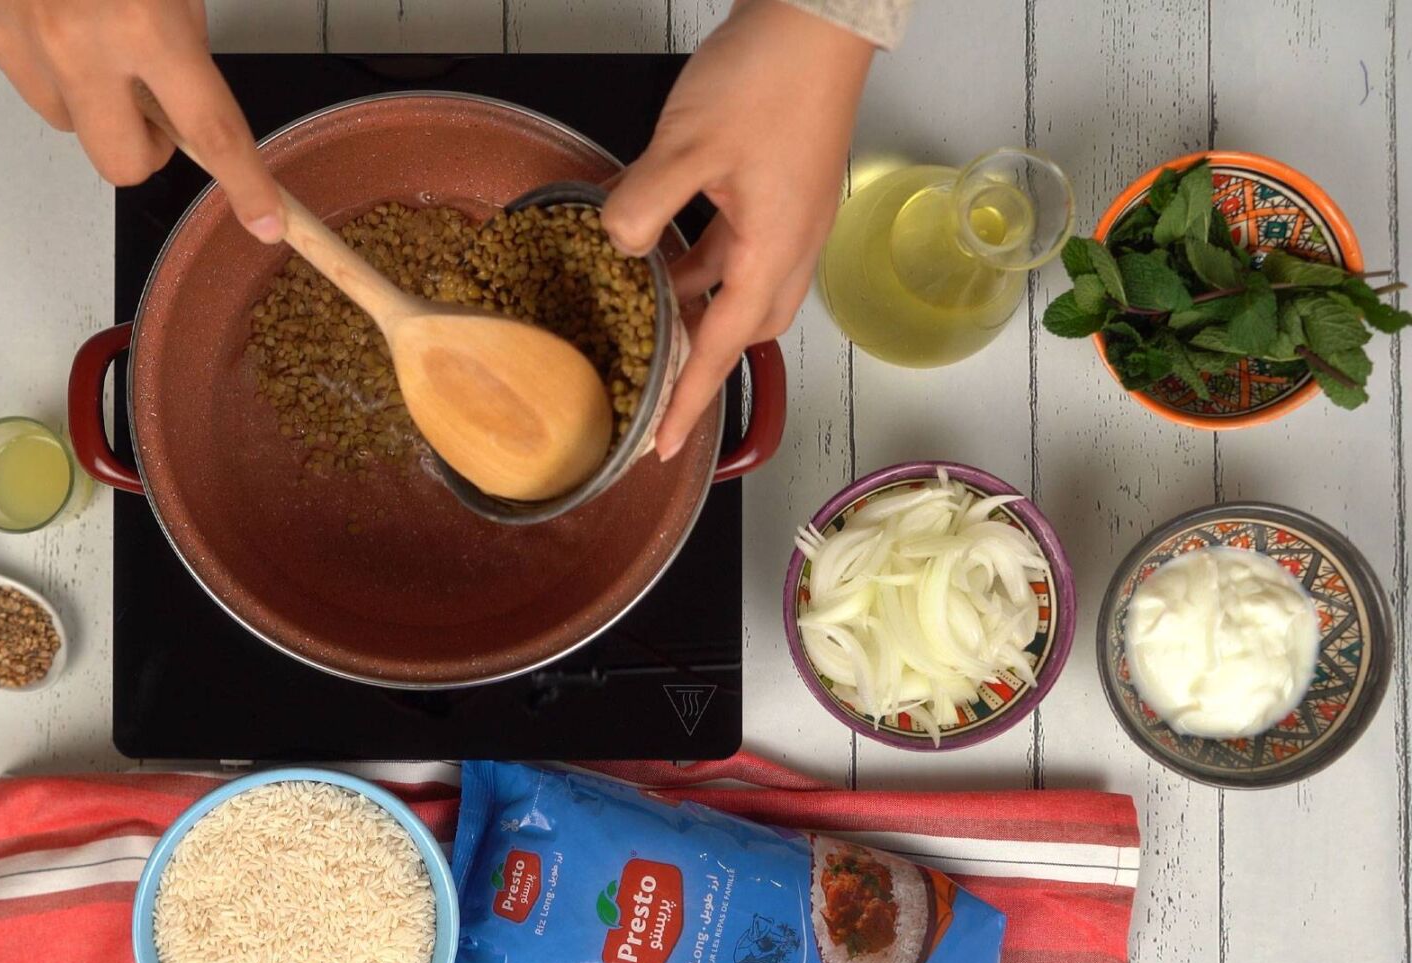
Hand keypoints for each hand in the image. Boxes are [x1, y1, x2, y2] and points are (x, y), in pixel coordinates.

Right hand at [0, 0, 283, 241]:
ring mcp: (7, 38)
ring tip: (81, 16)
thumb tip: (185, 93)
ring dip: (81, 87)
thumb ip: (180, 28)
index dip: (245, 182)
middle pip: (121, 164)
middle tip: (149, 94)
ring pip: (60, 116)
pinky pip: (5, 64)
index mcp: (142, 23)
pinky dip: (23, 42)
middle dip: (141, 142)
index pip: (211, 132)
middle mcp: (73, 45)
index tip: (265, 219)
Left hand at [602, 0, 873, 460]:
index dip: (689, 400)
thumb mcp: (687, 143)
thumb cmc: (771, 75)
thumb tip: (616, 245)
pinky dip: (701, 261)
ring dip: (696, 306)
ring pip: (741, 286)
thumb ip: (644, 204)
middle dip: (700, 361)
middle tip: (652, 384)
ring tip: (642, 319)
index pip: (722, 347)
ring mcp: (790, 217)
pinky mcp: (781, 188)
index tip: (662, 446)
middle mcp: (791, 245)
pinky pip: (739, 246)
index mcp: (774, 250)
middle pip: (743, 327)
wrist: (820, 17)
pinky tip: (658, 247)